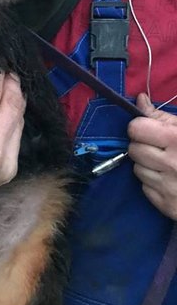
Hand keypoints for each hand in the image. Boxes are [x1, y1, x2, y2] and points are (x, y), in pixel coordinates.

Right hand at [0, 73, 25, 208]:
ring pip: (19, 116)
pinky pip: (17, 134)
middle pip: (11, 101)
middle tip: (5, 68)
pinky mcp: (10, 169)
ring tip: (9, 83)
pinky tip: (8, 108)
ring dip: (16, 97)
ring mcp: (3, 160)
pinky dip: (14, 117)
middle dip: (10, 81)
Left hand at [128, 93, 176, 219]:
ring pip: (136, 169)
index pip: (136, 128)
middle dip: (143, 146)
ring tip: (166, 164)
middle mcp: (170, 164)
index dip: (141, 127)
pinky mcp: (166, 205)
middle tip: (159, 147)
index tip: (150, 130)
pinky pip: (145, 188)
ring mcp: (167, 187)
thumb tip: (140, 99)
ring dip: (147, 165)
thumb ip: (162, 115)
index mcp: (176, 139)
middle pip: (133, 149)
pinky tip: (169, 179)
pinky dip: (153, 183)